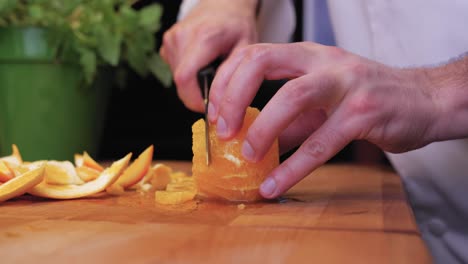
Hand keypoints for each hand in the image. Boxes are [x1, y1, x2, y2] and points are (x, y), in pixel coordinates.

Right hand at [160, 0, 257, 111]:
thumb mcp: (245, 50)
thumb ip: (231, 76)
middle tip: (216, 89)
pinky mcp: (167, 43)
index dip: (194, 100)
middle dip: (197, 94)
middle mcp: (182, 36)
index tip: (210, 107)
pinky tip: (201, 63)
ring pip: (177, 79)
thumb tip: (219, 103)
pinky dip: (188, 74)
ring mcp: (172, 39)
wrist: (223, 5)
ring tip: (210, 69)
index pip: (185, 78)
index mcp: (204, 37)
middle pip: (181, 83)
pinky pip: (174, 70)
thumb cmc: (237, 26)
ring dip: (193, 84)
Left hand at [208, 42, 445, 197]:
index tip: (215, 113)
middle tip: (222, 129)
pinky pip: (321, 142)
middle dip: (233, 96)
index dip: (227, 82)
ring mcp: (345, 83)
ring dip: (262, 128)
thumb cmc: (368, 96)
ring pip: (292, 97)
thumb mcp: (322, 99)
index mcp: (307, 55)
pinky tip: (276, 183)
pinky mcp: (364, 112)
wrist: (424, 99)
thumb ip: (289, 118)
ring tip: (246, 155)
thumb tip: (254, 141)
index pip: (254, 54)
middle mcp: (323, 61)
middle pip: (263, 62)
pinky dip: (294, 167)